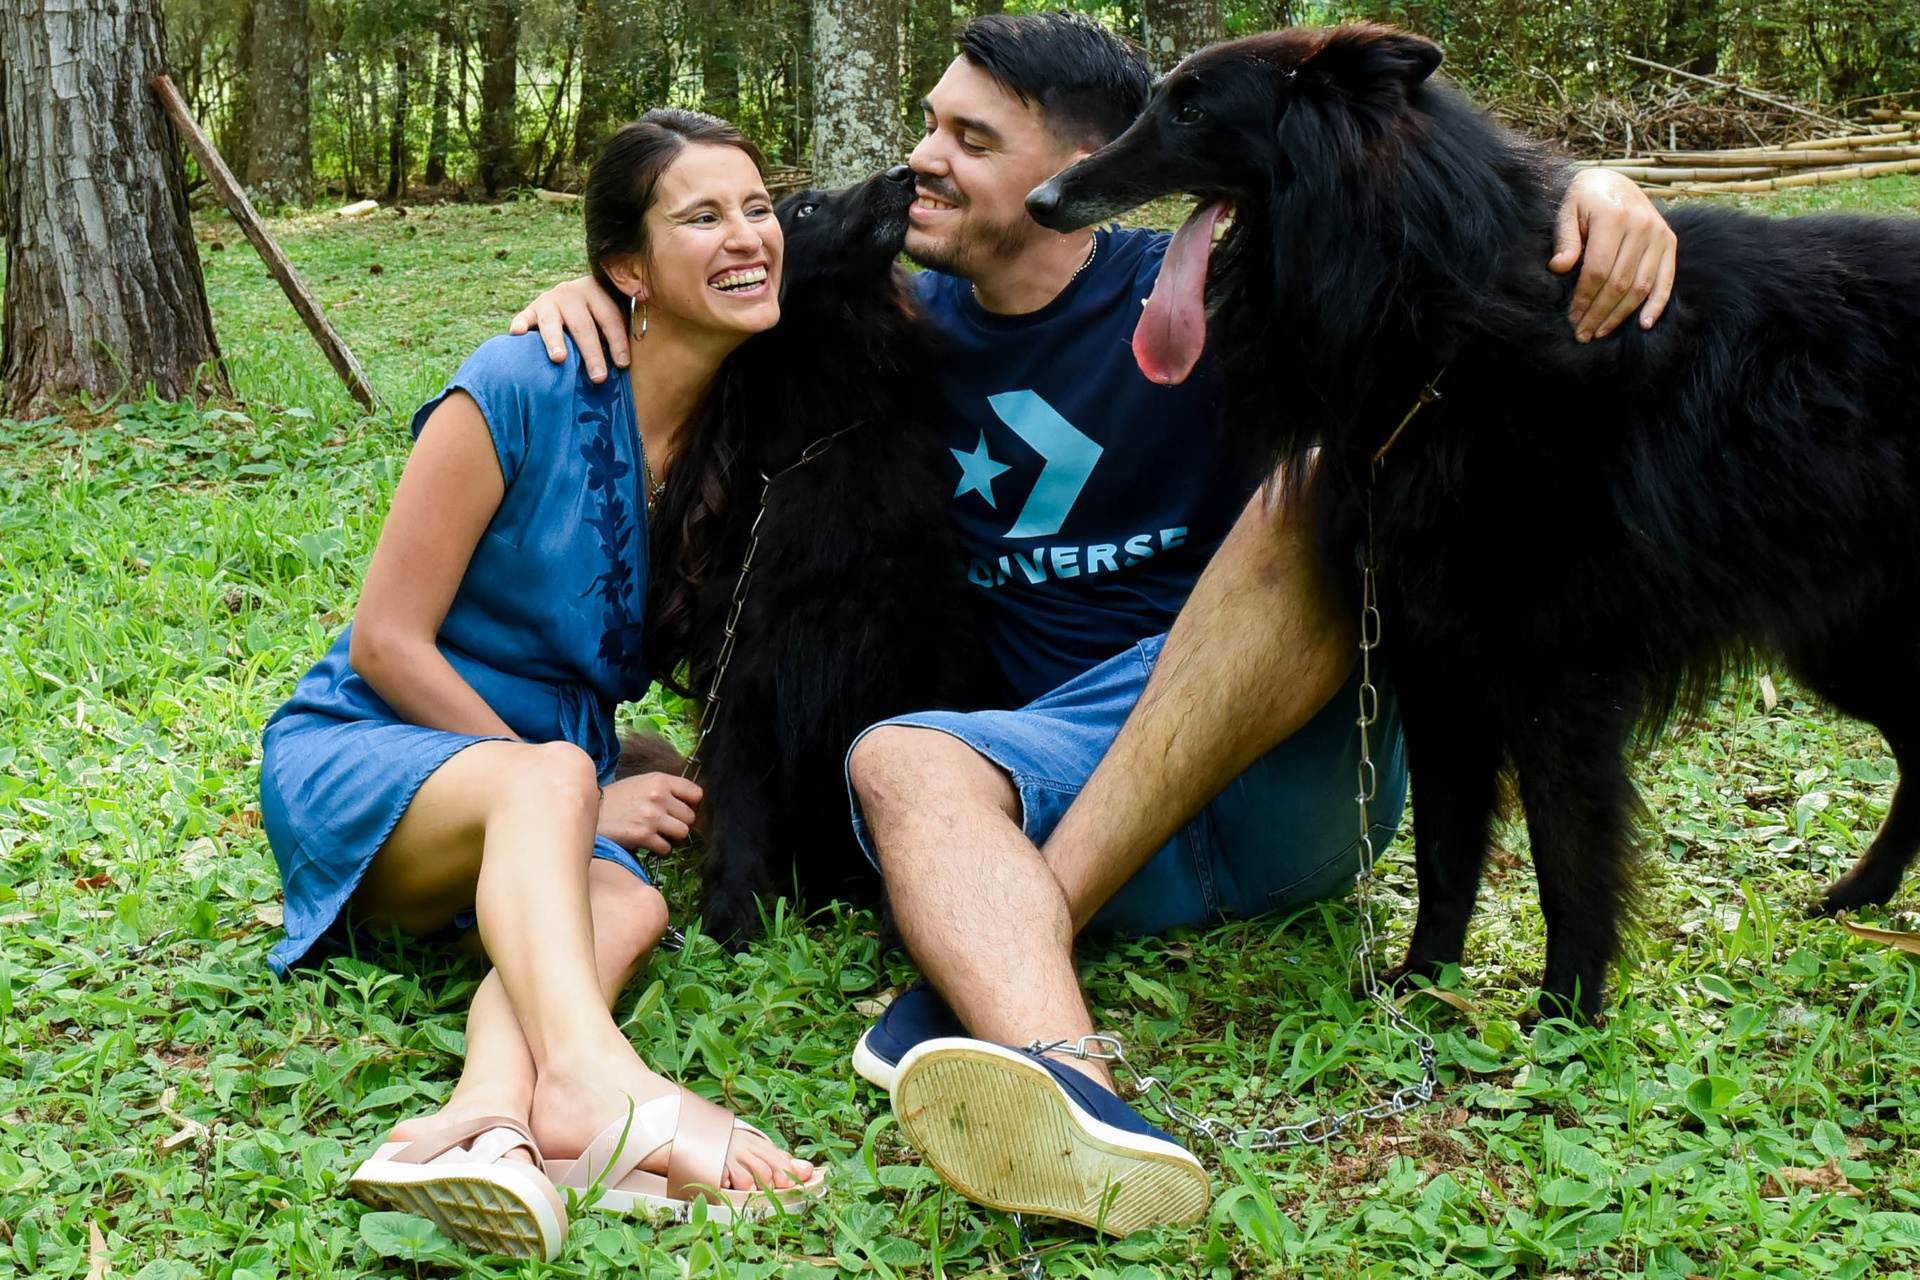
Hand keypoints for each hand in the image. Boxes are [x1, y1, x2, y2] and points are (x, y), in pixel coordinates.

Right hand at [509, 276, 630, 382]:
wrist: (572, 296)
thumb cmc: (599, 316)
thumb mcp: (612, 313)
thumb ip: (621, 328)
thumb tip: (636, 358)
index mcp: (596, 292)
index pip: (609, 317)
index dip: (617, 341)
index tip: (623, 364)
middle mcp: (571, 293)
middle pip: (583, 325)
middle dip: (591, 352)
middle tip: (598, 377)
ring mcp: (549, 300)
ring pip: (552, 322)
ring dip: (555, 340)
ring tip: (560, 359)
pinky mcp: (531, 309)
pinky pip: (524, 317)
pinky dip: (520, 324)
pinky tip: (516, 333)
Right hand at [596, 772, 703, 854]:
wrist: (590, 812)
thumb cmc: (617, 799)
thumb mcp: (641, 783)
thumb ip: (665, 789)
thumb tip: (692, 803)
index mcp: (659, 780)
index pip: (696, 794)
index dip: (692, 805)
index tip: (683, 810)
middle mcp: (658, 796)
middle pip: (690, 817)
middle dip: (680, 823)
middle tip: (666, 825)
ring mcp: (651, 817)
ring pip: (682, 833)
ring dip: (672, 838)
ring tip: (659, 835)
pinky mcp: (643, 836)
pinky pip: (666, 848)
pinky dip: (660, 849)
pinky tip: (649, 843)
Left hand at [1549, 168, 1677, 342]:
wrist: (1612, 182)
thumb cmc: (1583, 200)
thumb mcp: (1567, 211)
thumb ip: (1565, 239)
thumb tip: (1559, 268)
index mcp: (1614, 218)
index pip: (1598, 270)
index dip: (1584, 298)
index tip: (1572, 318)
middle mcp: (1642, 227)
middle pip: (1619, 283)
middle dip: (1599, 313)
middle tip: (1583, 334)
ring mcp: (1660, 235)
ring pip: (1641, 286)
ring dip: (1621, 314)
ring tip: (1601, 332)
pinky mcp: (1670, 243)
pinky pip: (1666, 279)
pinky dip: (1657, 304)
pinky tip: (1645, 324)